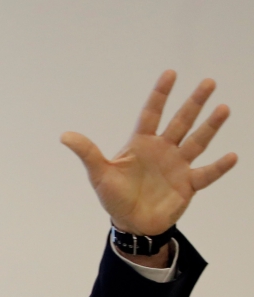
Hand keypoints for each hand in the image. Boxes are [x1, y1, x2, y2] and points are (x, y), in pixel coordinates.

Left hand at [61, 70, 237, 236]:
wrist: (131, 223)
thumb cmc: (115, 197)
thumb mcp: (99, 174)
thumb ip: (87, 153)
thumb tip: (64, 135)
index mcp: (142, 143)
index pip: (152, 113)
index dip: (160, 94)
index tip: (170, 73)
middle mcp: (163, 150)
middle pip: (180, 121)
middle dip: (194, 103)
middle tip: (208, 82)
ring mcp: (178, 166)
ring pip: (197, 141)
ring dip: (210, 126)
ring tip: (223, 108)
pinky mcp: (188, 184)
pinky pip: (207, 173)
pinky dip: (219, 166)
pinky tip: (232, 156)